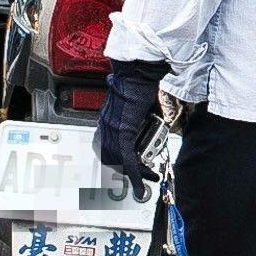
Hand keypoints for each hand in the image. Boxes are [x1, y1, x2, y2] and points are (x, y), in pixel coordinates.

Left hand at [96, 59, 166, 191]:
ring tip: (149, 177)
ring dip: (135, 174)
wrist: (136, 73)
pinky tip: (142, 181)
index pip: (106, 148)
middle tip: (141, 177)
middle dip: (127, 171)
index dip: (117, 161)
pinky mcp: (124, 131)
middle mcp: (106, 126)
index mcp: (108, 120)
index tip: (129, 167)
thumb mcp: (136, 103)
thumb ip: (139, 113)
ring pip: (119, 162)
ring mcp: (113, 130)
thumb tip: (149, 116)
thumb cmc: (137, 82)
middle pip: (110, 158)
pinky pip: (127, 159)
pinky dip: (135, 174)